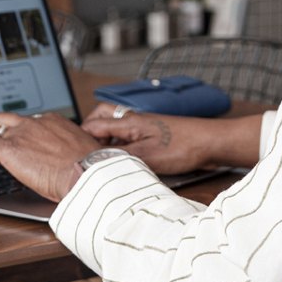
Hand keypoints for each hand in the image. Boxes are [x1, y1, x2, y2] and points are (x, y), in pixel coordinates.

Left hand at [0, 112, 100, 201]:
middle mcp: (35, 123)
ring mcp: (21, 133)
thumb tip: (70, 165)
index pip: (29, 124)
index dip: (21, 140)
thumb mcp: (80, 154)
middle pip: (9, 123)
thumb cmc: (88, 170)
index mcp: (54, 122)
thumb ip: (69, 153)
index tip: (22, 154)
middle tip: (0, 159)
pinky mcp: (8, 148)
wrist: (86, 174)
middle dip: (1, 138)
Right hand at [82, 104, 211, 174]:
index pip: (93, 125)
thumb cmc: (184, 146)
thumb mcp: (147, 157)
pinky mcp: (154, 135)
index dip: (80, 138)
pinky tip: (124, 159)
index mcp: (129, 122)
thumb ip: (120, 158)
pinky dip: (121, 144)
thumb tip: (97, 162)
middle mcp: (134, 120)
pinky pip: (129, 135)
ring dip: (106, 139)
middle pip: (102, 118)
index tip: (71, 152)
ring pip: (116, 127)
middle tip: (84, 150)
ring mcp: (144, 126)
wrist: (211, 142)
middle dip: (89, 132)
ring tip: (102, 156)